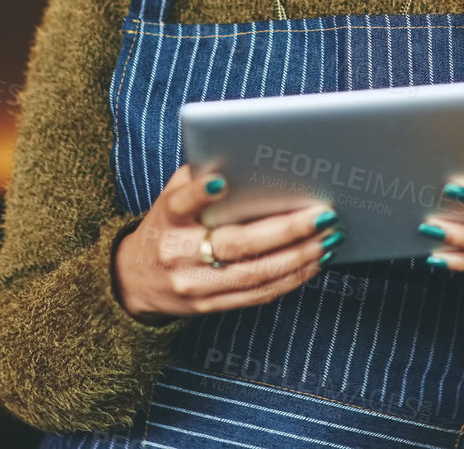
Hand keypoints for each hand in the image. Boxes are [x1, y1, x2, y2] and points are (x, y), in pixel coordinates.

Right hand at [113, 163, 342, 322]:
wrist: (133, 279)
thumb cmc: (167, 224)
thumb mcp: (171, 196)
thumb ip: (199, 179)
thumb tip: (245, 157)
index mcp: (168, 218)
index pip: (181, 203)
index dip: (200, 194)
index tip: (220, 181)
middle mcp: (178, 253)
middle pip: (237, 244)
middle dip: (286, 230)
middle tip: (323, 214)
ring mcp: (194, 285)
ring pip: (254, 274)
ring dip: (299, 257)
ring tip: (330, 238)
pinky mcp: (208, 306)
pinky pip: (257, 294)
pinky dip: (290, 279)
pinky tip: (314, 261)